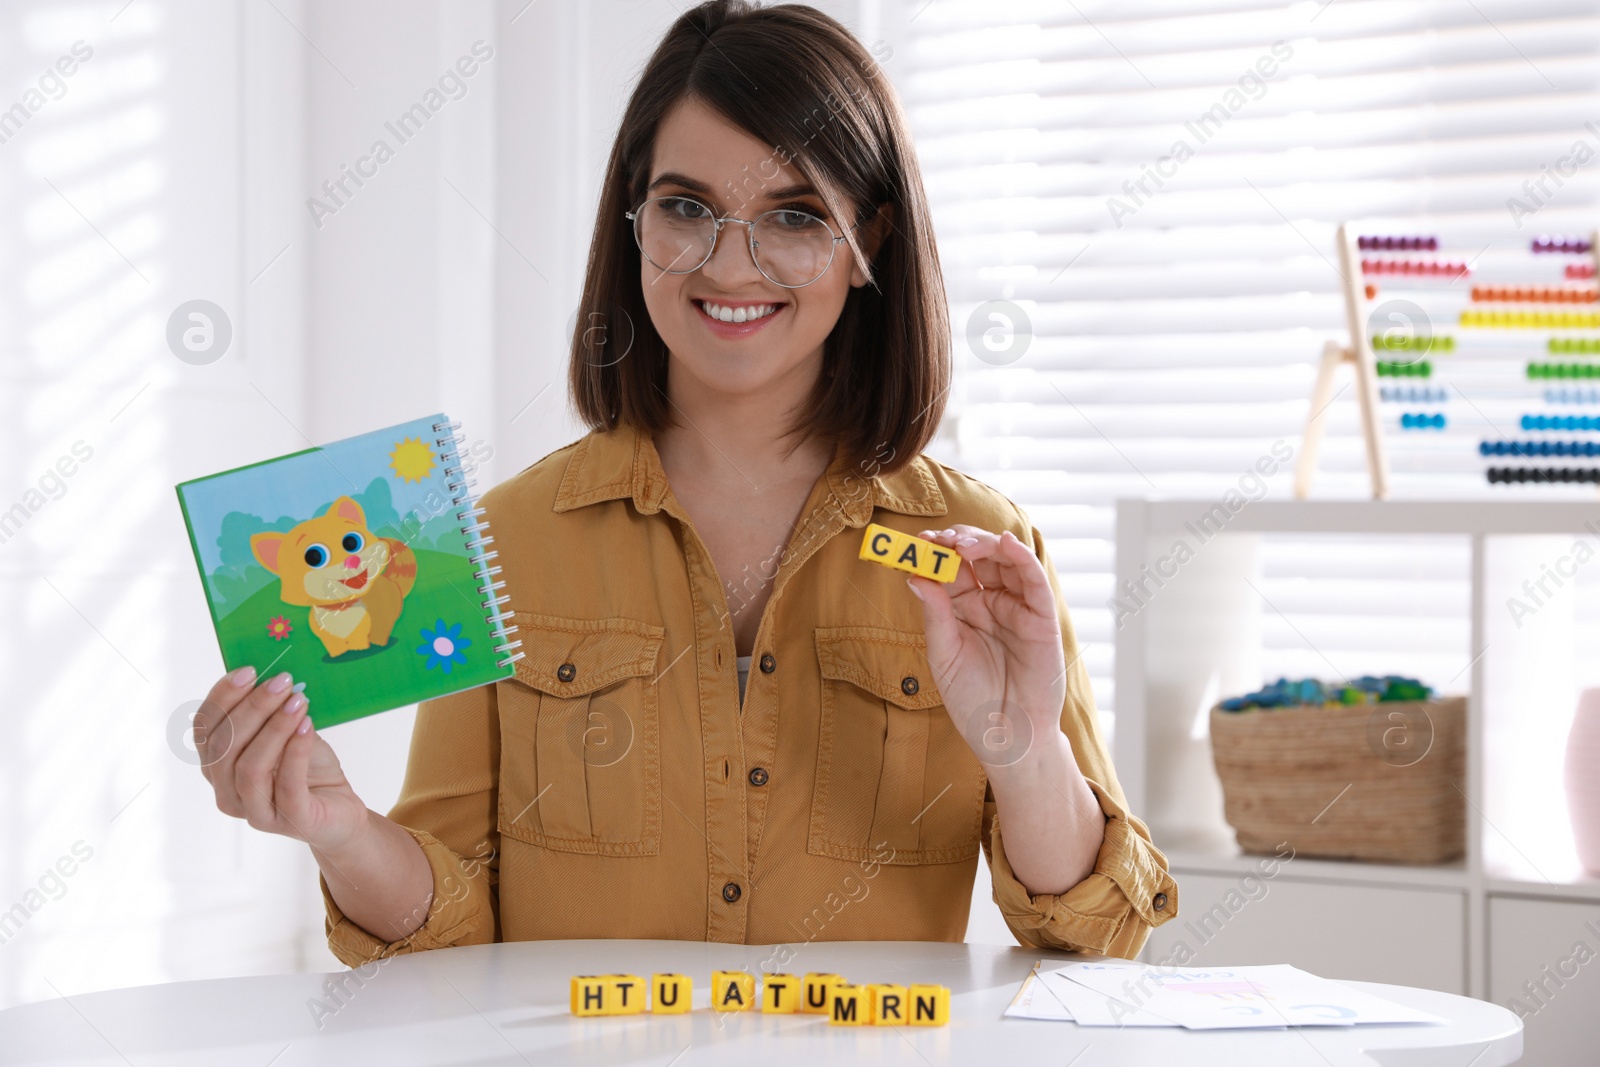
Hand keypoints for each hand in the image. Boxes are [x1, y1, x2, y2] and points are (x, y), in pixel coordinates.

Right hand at [194, 668, 369, 855]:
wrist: (340, 810)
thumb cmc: (308, 768)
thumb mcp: (286, 733)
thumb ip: (272, 711)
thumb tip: (275, 674)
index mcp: (217, 766)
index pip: (204, 730)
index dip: (222, 697)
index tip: (248, 670)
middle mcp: (227, 792)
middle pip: (224, 746)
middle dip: (253, 708)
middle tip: (282, 681)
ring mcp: (255, 812)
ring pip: (249, 767)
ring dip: (274, 728)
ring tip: (299, 701)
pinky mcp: (289, 823)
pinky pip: (286, 786)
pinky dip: (296, 752)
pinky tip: (308, 727)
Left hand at [907, 525, 1066, 768]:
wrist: (1005, 736)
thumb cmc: (972, 700)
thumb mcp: (944, 655)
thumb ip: (935, 615)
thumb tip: (915, 576)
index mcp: (963, 609)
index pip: (950, 569)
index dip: (935, 552)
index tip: (917, 542)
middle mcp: (991, 602)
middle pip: (978, 557)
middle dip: (958, 542)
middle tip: (939, 540)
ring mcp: (1017, 606)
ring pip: (1005, 559)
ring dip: (985, 543)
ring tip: (963, 544)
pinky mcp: (1042, 617)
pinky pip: (1034, 580)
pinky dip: (1022, 556)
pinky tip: (1007, 542)